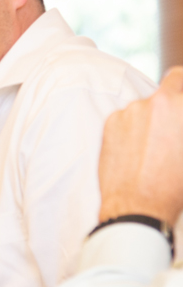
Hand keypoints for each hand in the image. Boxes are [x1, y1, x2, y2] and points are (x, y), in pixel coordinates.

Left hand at [98, 67, 182, 224]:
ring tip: (155, 146)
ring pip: (148, 103)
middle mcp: (160, 101)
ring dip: (153, 115)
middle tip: (174, 119)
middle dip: (177, 95)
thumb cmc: (174, 185)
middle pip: (173, 81)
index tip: (180, 110)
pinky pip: (127, 116)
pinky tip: (137, 150)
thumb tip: (179, 126)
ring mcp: (132, 109)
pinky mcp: (111, 120)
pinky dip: (133, 126)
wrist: (137, 205)